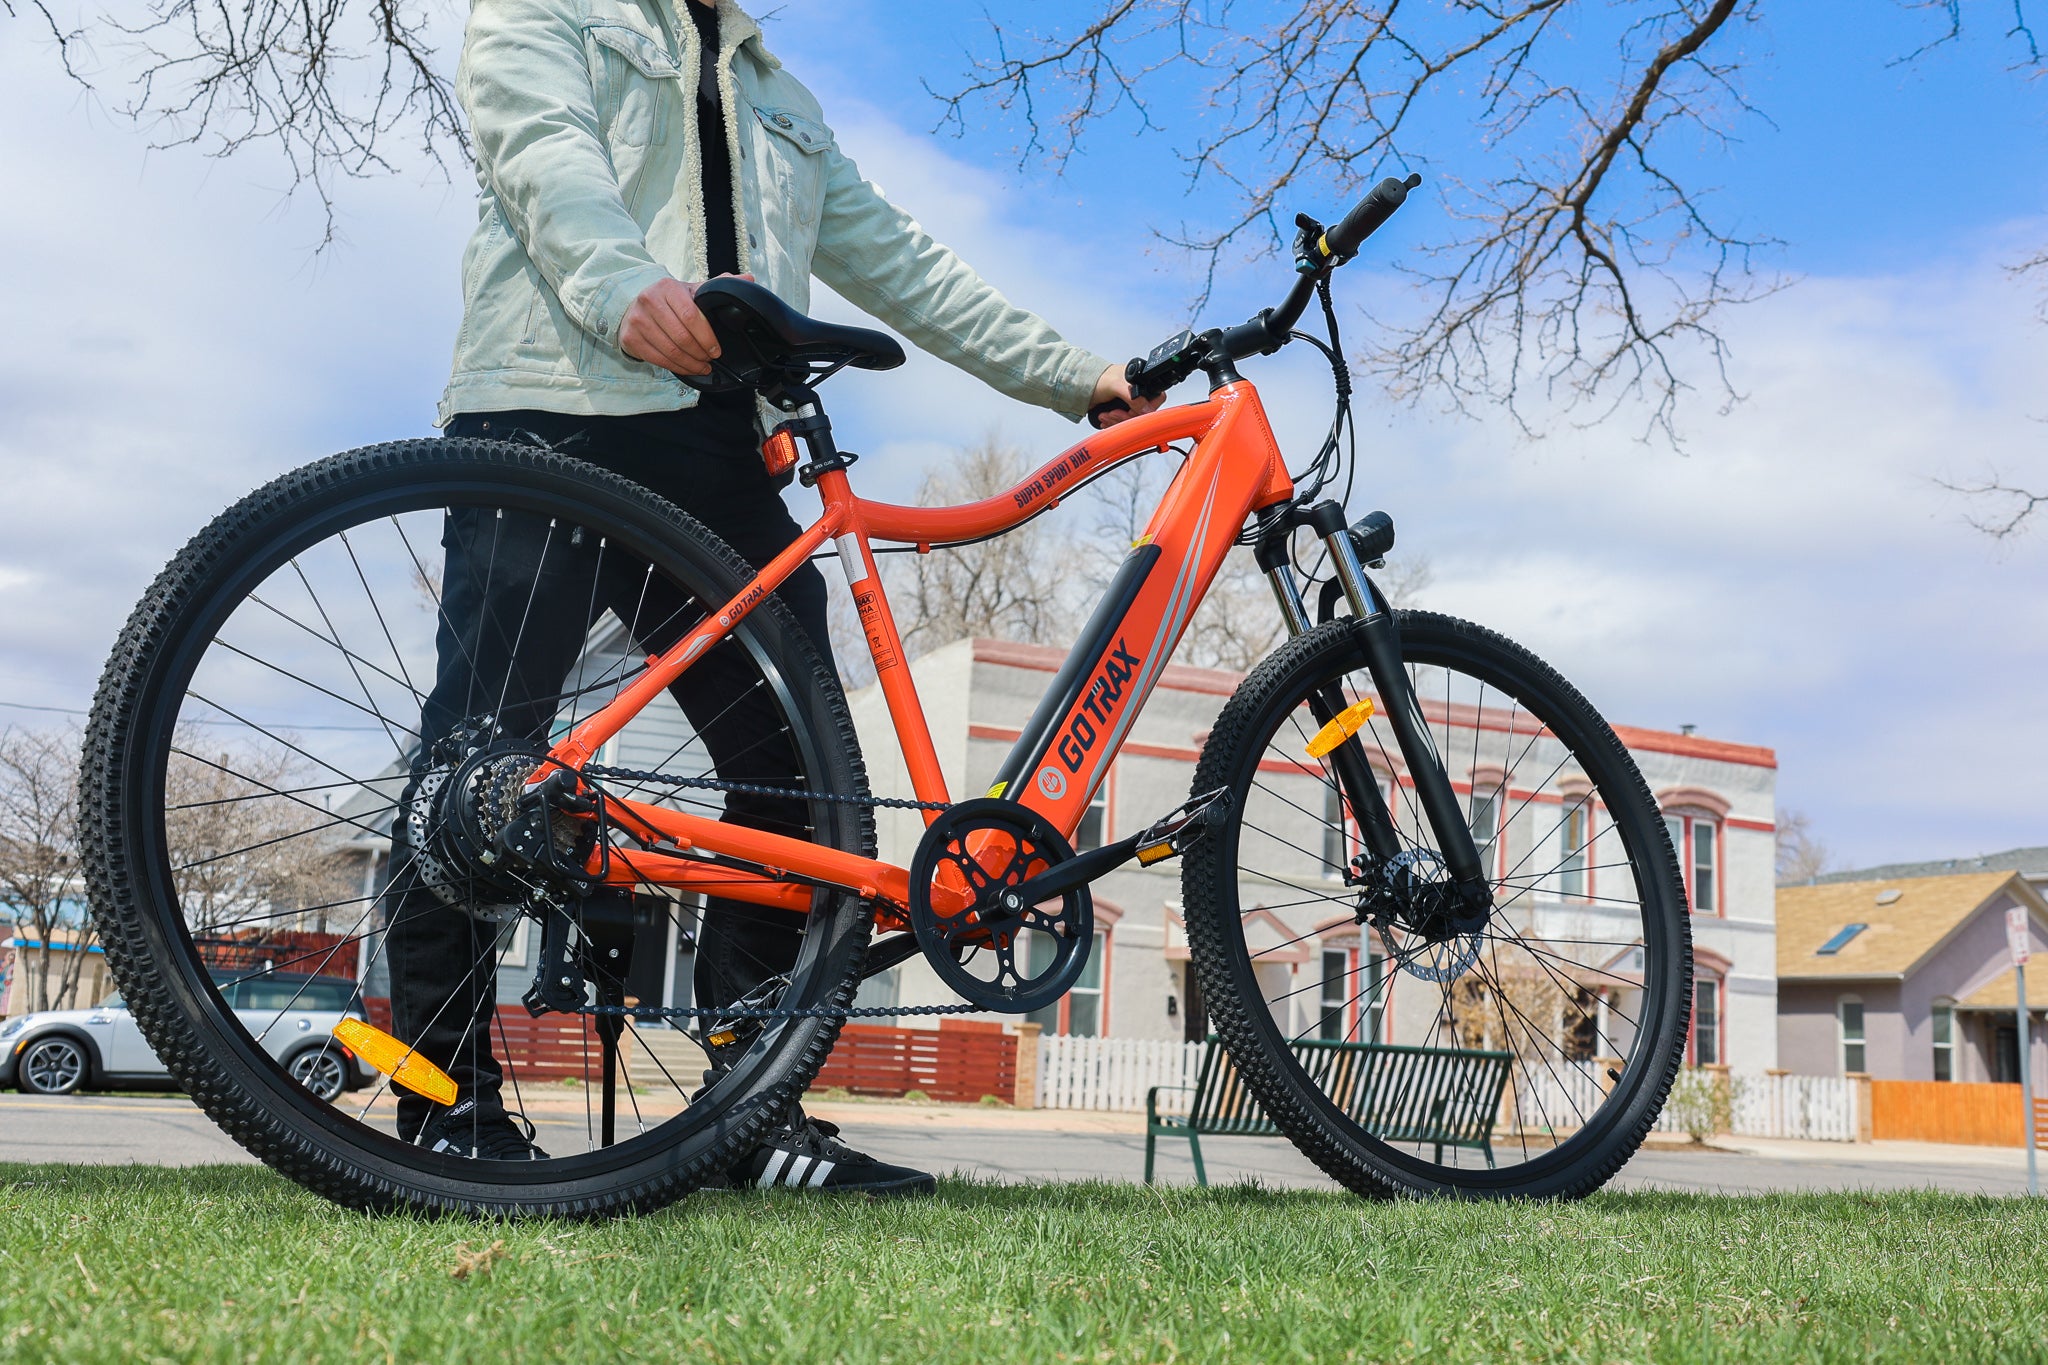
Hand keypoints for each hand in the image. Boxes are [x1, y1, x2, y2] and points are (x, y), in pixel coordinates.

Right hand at [619, 274, 751, 375]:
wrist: (634, 304)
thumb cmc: (670, 300)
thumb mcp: (691, 290)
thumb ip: (719, 286)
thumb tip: (749, 278)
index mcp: (667, 287)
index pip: (691, 316)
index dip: (707, 337)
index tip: (717, 350)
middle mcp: (649, 301)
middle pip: (681, 337)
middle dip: (700, 354)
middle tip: (710, 360)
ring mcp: (637, 320)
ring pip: (670, 351)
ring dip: (690, 364)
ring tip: (702, 367)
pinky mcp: (630, 338)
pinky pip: (658, 359)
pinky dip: (676, 368)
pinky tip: (687, 368)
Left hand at [1087, 362, 1165, 428]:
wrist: (1081, 386)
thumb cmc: (1097, 378)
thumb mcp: (1116, 385)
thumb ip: (1134, 397)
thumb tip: (1147, 409)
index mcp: (1141, 381)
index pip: (1156, 399)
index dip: (1144, 409)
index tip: (1130, 410)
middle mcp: (1137, 391)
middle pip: (1143, 413)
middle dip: (1126, 417)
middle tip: (1113, 413)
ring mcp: (1129, 402)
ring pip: (1133, 420)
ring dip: (1118, 421)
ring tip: (1106, 415)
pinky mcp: (1121, 410)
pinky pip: (1124, 423)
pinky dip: (1114, 424)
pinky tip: (1105, 419)